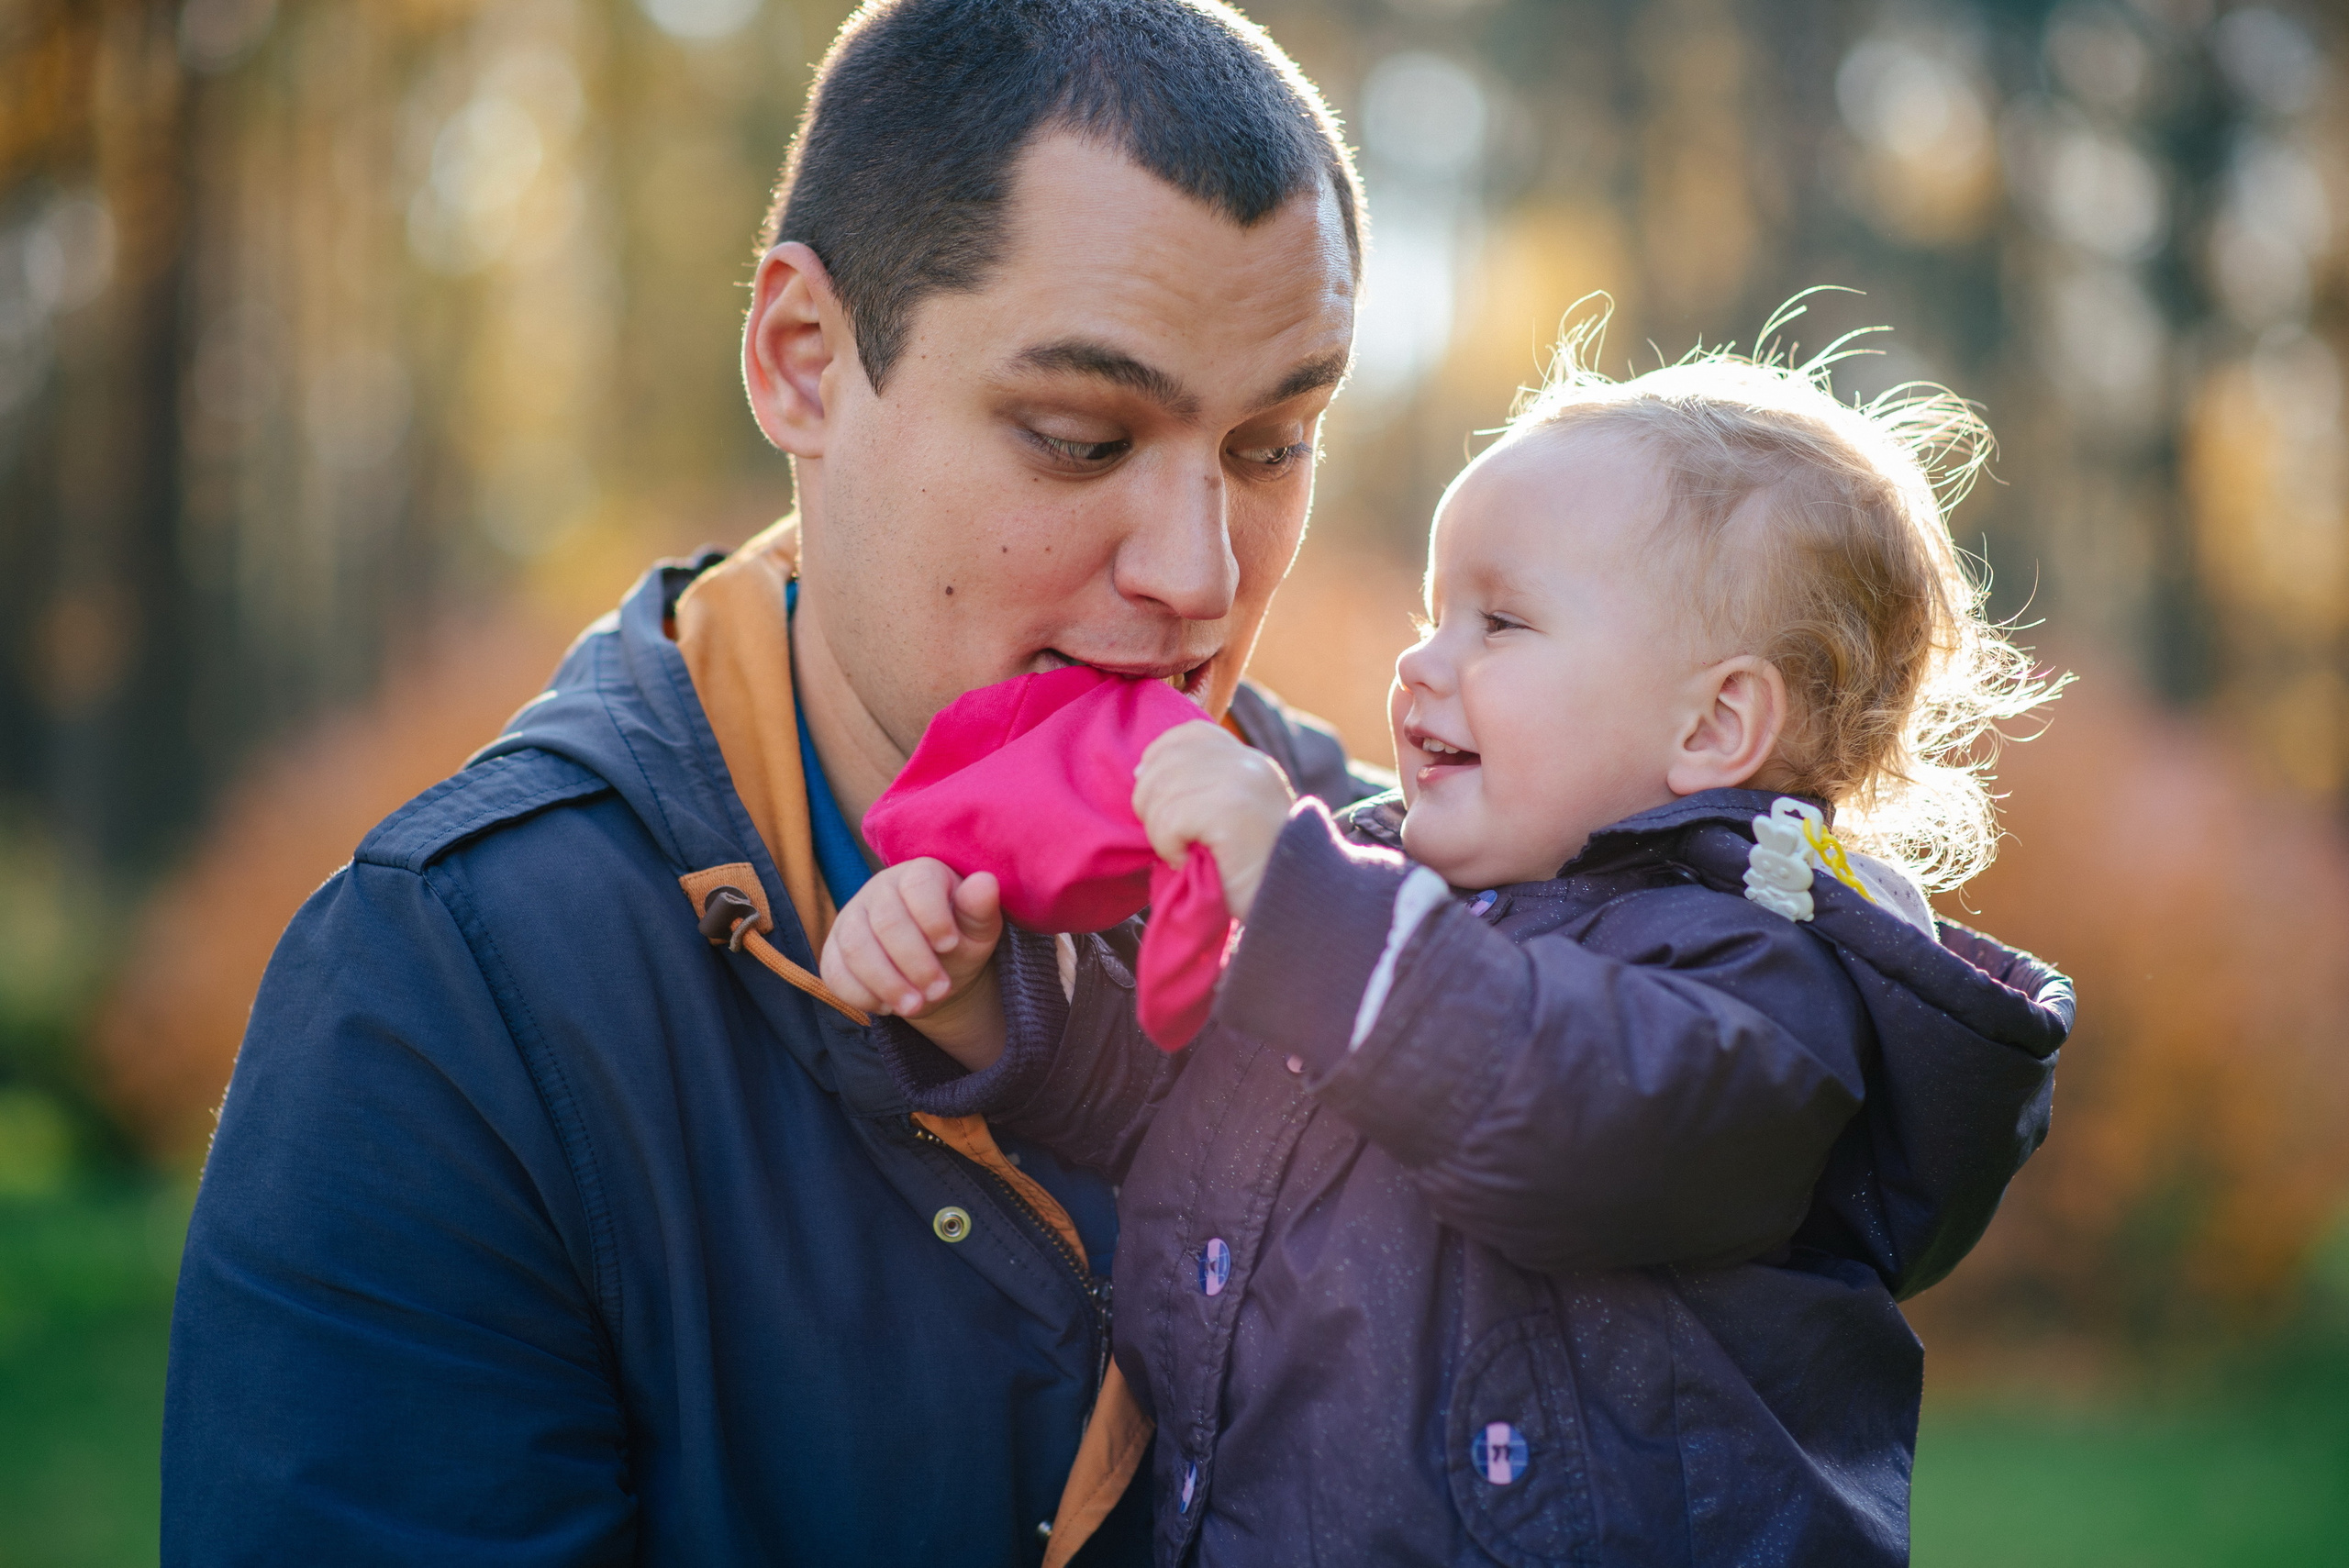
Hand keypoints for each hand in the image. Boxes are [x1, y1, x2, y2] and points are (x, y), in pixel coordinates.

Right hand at [821, 859, 1006, 1071]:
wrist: (933, 969)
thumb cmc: (957, 940)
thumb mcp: (978, 929)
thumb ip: (980, 909)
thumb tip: (985, 883)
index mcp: (919, 874)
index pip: (918, 885)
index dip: (933, 917)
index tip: (950, 945)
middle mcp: (879, 890)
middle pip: (886, 922)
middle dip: (915, 962)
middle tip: (940, 991)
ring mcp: (851, 918)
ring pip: (855, 947)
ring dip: (887, 982)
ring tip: (915, 1006)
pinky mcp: (833, 949)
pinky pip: (835, 972)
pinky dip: (861, 995)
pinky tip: (887, 1007)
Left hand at [1131, 721, 1294, 920]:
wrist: (1297, 906)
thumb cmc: (1256, 873)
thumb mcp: (1232, 815)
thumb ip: (1201, 786)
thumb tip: (1140, 771)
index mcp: (1248, 760)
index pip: (1188, 733)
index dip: (1160, 760)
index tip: (1159, 801)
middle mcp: (1246, 761)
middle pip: (1162, 764)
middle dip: (1151, 807)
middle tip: (1174, 841)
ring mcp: (1240, 780)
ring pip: (1158, 795)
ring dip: (1160, 835)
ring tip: (1186, 854)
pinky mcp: (1229, 807)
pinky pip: (1168, 821)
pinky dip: (1169, 849)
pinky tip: (1190, 862)